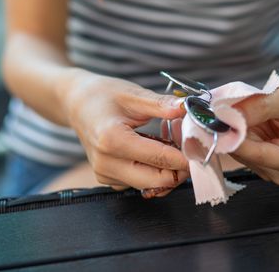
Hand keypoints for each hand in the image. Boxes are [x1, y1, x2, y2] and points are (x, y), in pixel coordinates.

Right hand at [59, 69, 188, 194]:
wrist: (76, 103)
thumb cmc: (102, 95)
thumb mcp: (133, 94)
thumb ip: (162, 104)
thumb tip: (188, 108)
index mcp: (112, 140)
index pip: (160, 158)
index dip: (186, 156)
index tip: (202, 148)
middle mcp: (106, 163)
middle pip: (157, 181)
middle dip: (179, 168)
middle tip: (188, 147)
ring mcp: (105, 174)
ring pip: (151, 185)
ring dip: (167, 170)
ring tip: (168, 144)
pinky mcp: (108, 179)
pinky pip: (140, 183)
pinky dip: (153, 171)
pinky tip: (153, 151)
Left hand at [232, 74, 278, 184]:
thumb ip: (257, 108)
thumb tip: (225, 115)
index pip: (257, 154)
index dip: (234, 137)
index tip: (216, 120)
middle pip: (246, 156)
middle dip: (233, 132)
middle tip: (223, 107)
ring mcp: (270, 168)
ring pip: (238, 152)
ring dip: (233, 131)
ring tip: (241, 108)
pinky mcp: (260, 161)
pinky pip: (239, 147)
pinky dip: (236, 132)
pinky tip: (243, 117)